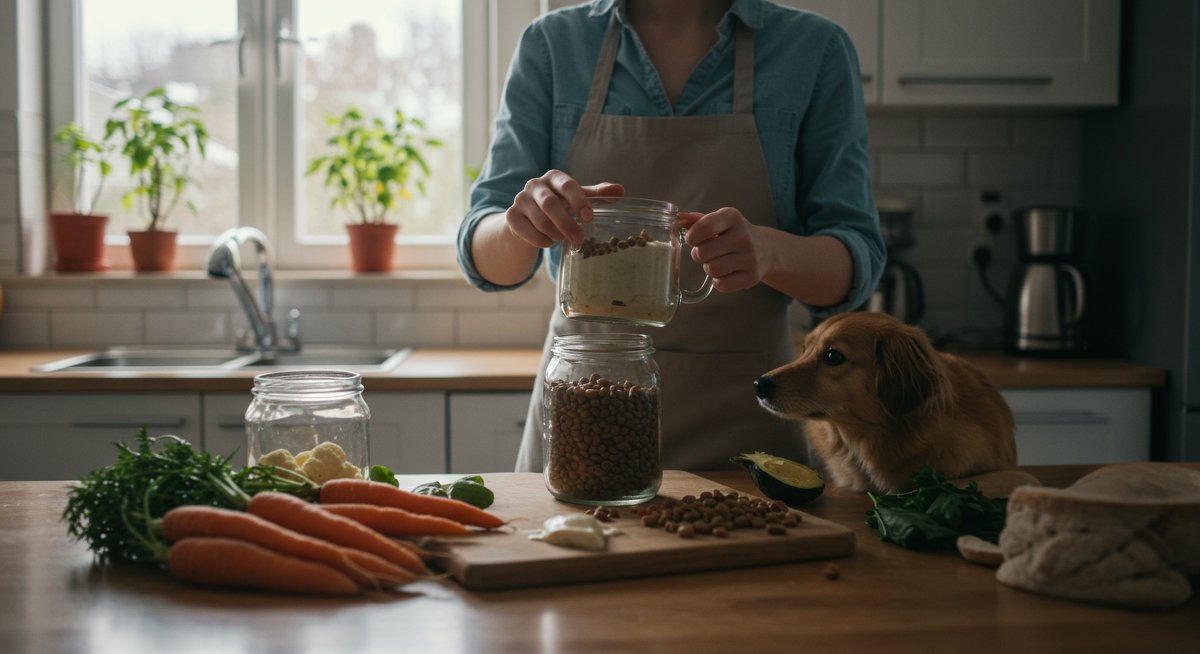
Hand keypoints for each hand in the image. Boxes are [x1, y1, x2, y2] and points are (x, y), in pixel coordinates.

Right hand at [505, 170, 623, 247]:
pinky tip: (549, 242)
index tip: (589, 218)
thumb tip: (621, 190)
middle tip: (580, 239)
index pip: (567, 185)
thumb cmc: (559, 204)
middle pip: (551, 204)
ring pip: (540, 220)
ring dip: (555, 234)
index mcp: (554, 177)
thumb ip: (597, 194)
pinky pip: (527, 232)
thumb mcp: (578, 198)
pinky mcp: (511, 216)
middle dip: (567, 224)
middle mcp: (534, 184)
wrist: (528, 218)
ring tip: (563, 240)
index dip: (579, 201)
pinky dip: (542, 241)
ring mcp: (520, 199)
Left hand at [681, 207, 768, 291]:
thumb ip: (697, 220)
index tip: (693, 240)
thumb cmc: (734, 234)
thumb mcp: (720, 221)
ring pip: (712, 269)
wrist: (767, 249)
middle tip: (705, 253)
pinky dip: (718, 281)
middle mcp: (743, 236)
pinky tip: (725, 273)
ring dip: (708, 268)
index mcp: (732, 217)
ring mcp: (749, 257)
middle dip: (698, 254)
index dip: (691, 237)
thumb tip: (678, 219)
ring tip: (717, 262)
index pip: (704, 227)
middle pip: (703, 252)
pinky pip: (721, 285)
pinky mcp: (751, 277)